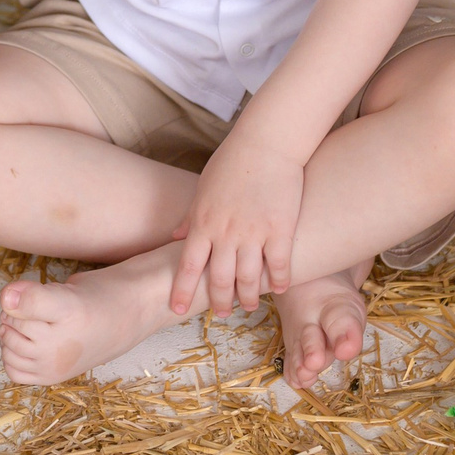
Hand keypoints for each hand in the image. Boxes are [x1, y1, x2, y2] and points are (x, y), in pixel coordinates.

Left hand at [170, 137, 305, 317]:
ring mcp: (254, 233)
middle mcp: (226, 233)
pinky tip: (279, 288)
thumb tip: (173, 237)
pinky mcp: (280, 229)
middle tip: (220, 313)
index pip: (187, 266)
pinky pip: (279, 265)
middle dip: (218, 302)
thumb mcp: (203, 188)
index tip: (176, 309)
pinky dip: (279, 281)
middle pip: (218, 279)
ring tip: (249, 305)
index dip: (181, 291)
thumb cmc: (232, 162)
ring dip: (248, 297)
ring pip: (249, 279)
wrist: (266, 142)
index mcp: (203, 223)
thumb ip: (190, 217)